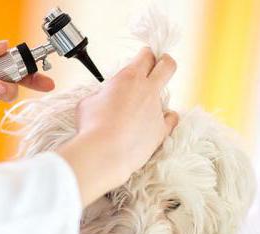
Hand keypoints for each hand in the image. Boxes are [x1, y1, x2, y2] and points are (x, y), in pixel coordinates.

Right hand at [57, 47, 178, 205]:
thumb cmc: (92, 127)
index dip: (146, 54)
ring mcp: (157, 110)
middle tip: (161, 65)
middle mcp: (147, 90)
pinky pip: (171, 119)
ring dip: (155, 100)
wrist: (105, 152)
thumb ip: (102, 96)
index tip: (144, 56)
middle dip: (165, 62)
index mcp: (129, 77)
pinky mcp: (161, 130)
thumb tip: (104, 100)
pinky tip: (160, 121)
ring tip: (141, 111)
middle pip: (168, 66)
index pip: (146, 56)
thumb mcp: (88, 102)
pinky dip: (166, 118)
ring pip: (165, 97)